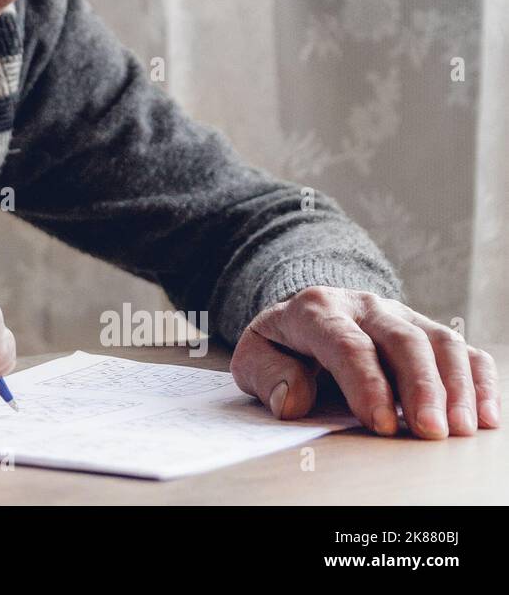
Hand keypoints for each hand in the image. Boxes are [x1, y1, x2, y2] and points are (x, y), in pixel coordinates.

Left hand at [232, 286, 499, 437]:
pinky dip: (479, 379)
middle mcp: (364, 307)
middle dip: (420, 387)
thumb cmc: (281, 345)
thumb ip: (266, 375)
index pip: (347, 344)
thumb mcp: (255, 356)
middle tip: (430, 432)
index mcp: (316, 310)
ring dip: (455, 387)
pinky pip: (462, 349)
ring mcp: (400, 315)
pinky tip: (485, 416)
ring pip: (438, 340)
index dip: (367, 384)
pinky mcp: (425, 330)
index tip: (381, 424)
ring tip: (460, 430)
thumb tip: (292, 401)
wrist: (303, 316)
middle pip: (402, 339)